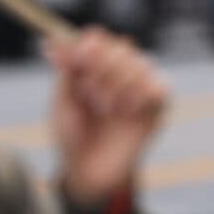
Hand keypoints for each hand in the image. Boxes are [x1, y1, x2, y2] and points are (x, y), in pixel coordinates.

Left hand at [47, 27, 169, 206]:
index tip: (79, 57)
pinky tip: (126, 110)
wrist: (88, 173)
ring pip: (141, 62)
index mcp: (94, 69)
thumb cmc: (72, 138)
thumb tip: (53, 41)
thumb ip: (66, 73)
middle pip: (122, 46)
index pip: (99, 39)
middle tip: (89, 92)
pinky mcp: (157, 107)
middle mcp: (118, 74)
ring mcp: (140, 89)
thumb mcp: (62, 104)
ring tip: (104, 108)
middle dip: (104, 66)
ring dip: (119, 83)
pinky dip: (142, 93)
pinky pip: (160, 85)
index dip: (91, 44)